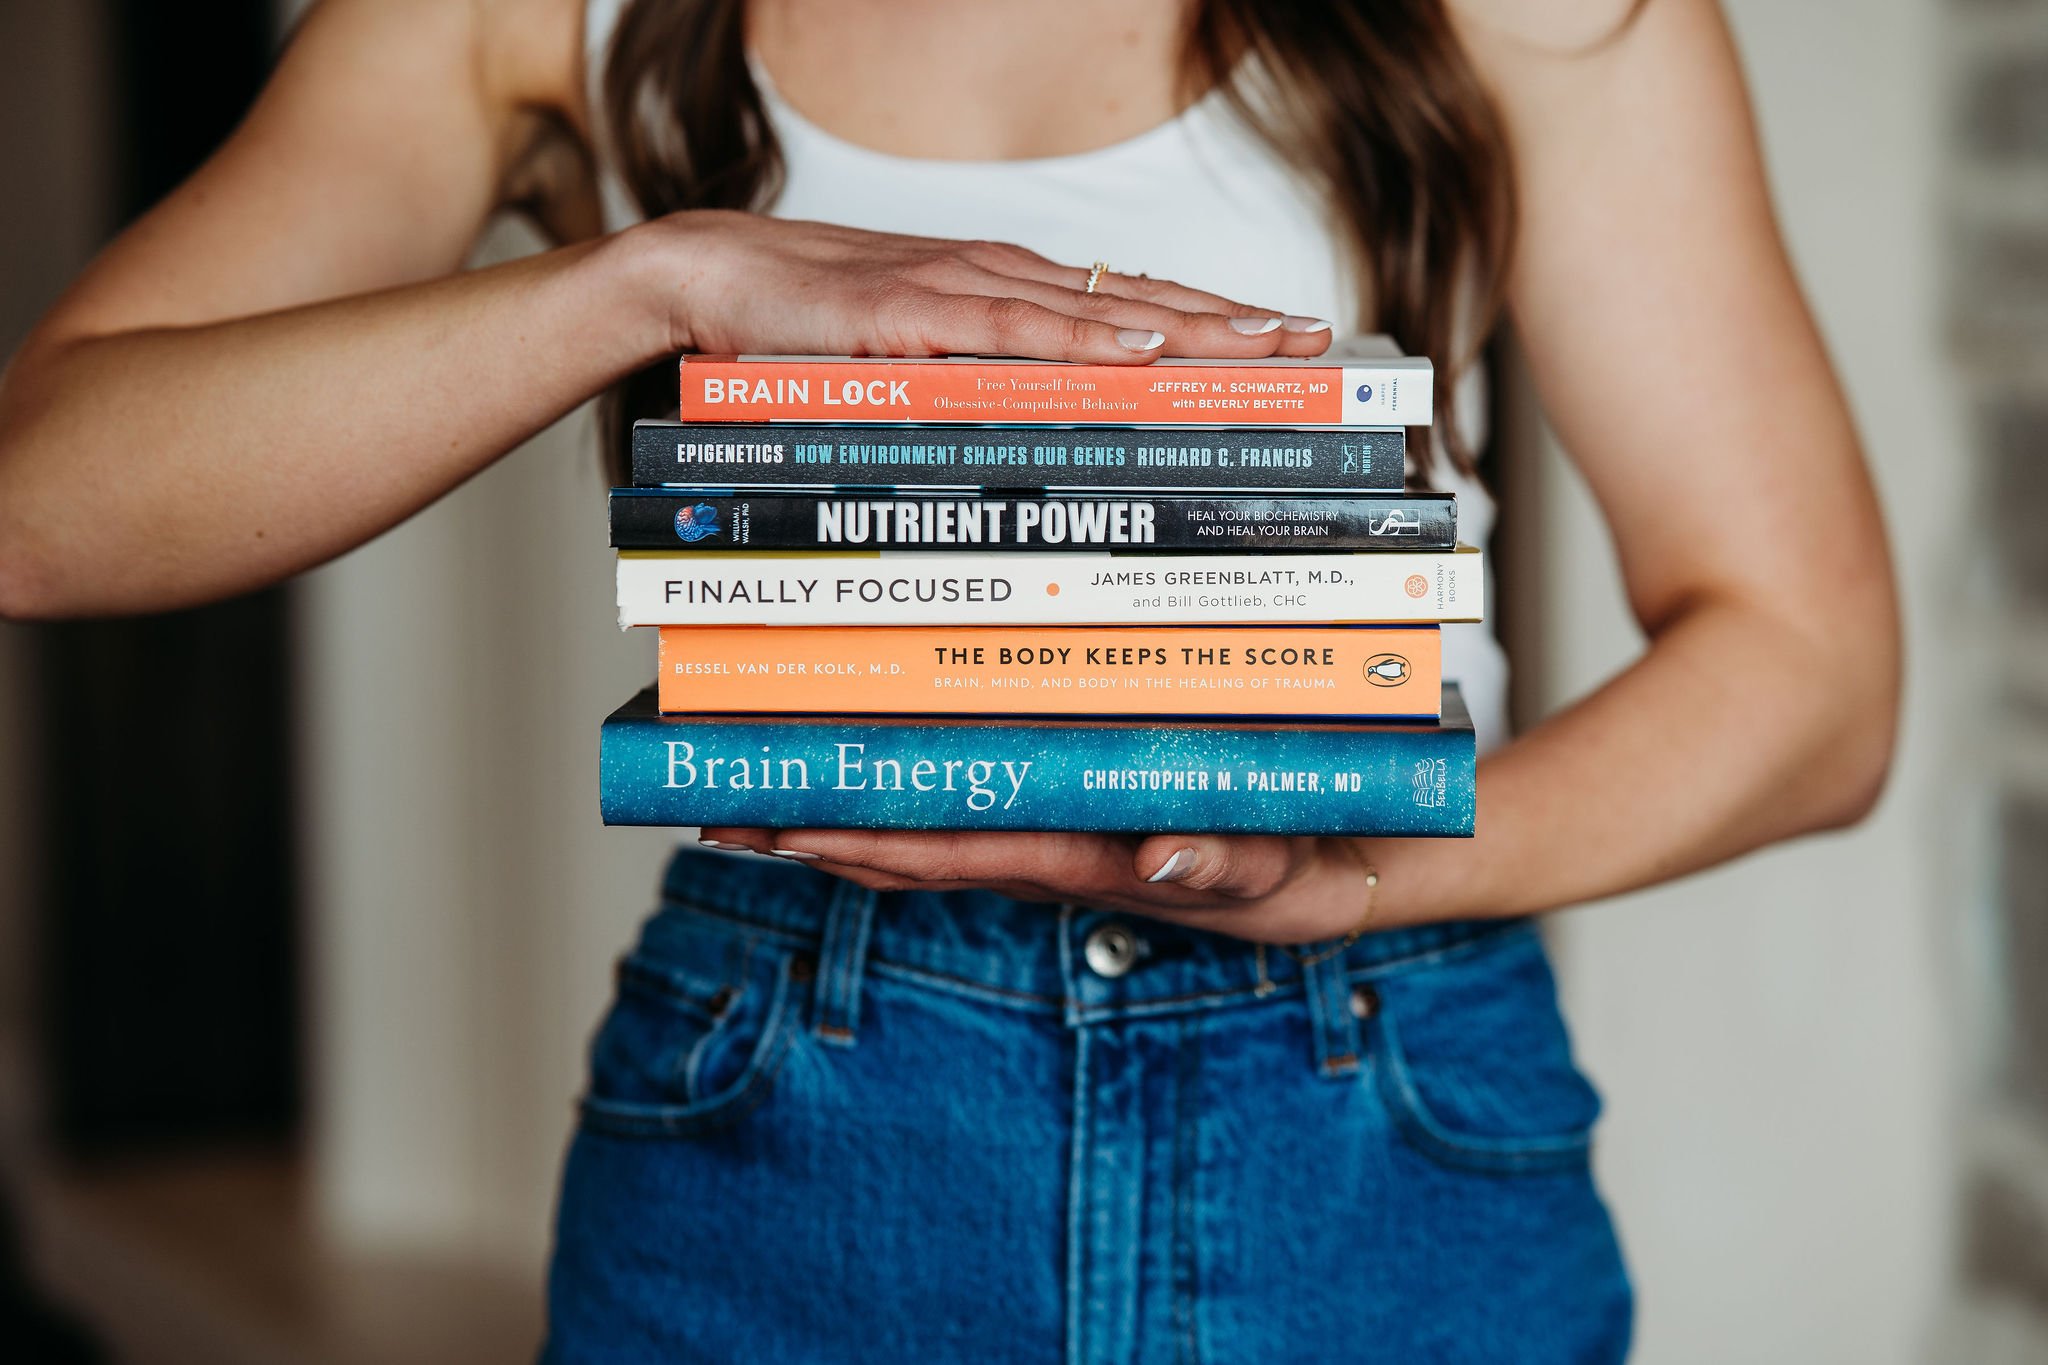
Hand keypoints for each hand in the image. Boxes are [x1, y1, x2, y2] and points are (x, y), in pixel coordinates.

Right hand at [629, 210, 1335, 362]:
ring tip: (1265, 344)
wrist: (711, 279)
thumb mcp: (915, 369)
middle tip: (1314, 340)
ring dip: (1189, 326)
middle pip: (1140, 301)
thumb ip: (978, 396)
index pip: (1129, 306)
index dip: (1211, 322)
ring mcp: (962, 289)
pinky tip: (1143, 347)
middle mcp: (1002, 280)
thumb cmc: (809, 332)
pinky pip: (1013, 329)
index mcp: (1008, 294)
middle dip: (1232, 322)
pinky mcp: (913, 310)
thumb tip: (1043, 451)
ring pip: (1099, 309)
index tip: (1284, 343)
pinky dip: (1082, 338)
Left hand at [695, 828, 1383, 943]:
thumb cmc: (1313, 867)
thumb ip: (1229, 865)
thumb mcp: (1288, 875)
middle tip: (719, 808)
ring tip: (754, 791)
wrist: (1348, 866)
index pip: (959, 851)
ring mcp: (1054, 835)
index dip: (871, 840)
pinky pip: (971, 803)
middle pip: (914, 845)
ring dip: (843, 814)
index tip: (787, 824)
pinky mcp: (1072, 816)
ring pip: (930, 825)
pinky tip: (863, 768)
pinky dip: (904, 793)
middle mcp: (1051, 850)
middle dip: (818, 833)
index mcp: (1088, 861)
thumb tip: (1156, 856)